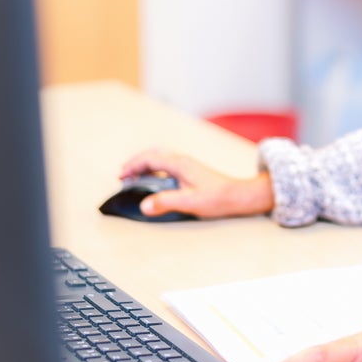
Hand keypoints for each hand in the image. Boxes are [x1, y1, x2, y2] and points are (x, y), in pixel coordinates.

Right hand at [118, 149, 274, 218]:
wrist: (239, 196)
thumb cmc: (218, 197)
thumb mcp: (190, 202)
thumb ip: (166, 202)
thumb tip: (144, 205)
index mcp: (179, 164)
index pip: (150, 159)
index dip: (133, 166)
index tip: (121, 175)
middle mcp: (182, 161)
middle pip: (153, 156)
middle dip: (136, 163)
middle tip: (123, 174)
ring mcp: (186, 166)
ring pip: (160, 160)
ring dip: (145, 167)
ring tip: (134, 177)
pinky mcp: (190, 172)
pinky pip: (166, 167)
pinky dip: (154, 171)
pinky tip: (153, 182)